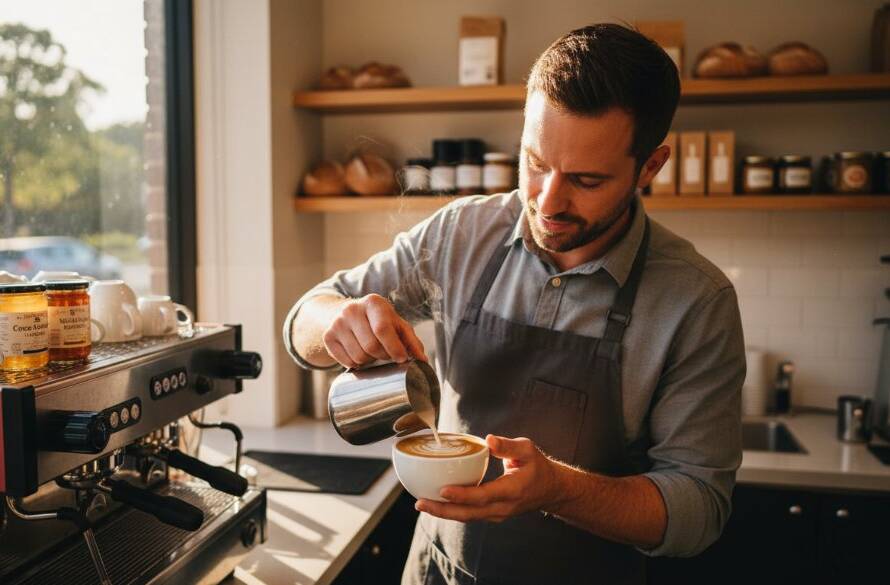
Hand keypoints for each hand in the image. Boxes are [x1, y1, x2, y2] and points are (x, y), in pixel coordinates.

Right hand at [322, 293, 426, 367]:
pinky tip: (359, 353)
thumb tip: (423, 360)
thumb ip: (412, 341)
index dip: (393, 348)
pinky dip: (356, 364)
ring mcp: (337, 322)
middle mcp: (352, 309)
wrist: (348, 314)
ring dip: (369, 361)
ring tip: (372, 352)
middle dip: (382, 356)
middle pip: (371, 346)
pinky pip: (346, 361)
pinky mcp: (328, 336)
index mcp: (373, 302)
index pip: (382, 329)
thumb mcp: (397, 325)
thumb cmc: (379, 321)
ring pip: (358, 356)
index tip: (401, 359)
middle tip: (385, 354)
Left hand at [415, 435, 563, 522]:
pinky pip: (469, 515)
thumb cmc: (537, 466)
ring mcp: (497, 514)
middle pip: (469, 513)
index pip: (484, 496)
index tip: (443, 490)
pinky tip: (435, 503)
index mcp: (512, 490)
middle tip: (420, 502)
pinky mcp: (492, 515)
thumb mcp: (527, 450)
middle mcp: (503, 507)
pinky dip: (451, 511)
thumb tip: (488, 440)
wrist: (550, 490)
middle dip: (443, 510)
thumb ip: (508, 446)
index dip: (463, 495)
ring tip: (422, 503)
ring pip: (467, 517)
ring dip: (444, 512)